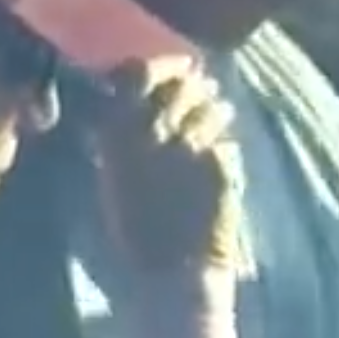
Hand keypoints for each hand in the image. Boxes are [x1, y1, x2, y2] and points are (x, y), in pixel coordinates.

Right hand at [88, 57, 248, 295]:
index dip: (156, 64)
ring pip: (209, 105)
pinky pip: (225, 138)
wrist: (172, 272)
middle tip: (200, 82)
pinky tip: (224, 146)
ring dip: (214, 105)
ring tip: (219, 108)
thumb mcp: (113, 179)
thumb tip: (126, 109)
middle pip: (180, 84)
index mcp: (118, 133)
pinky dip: (225, 140)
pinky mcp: (220, 162)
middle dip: (192, 80)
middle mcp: (153, 132)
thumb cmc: (134, 233)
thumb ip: (118, 139)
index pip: (137, 74)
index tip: (169, 65)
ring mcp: (190, 146)